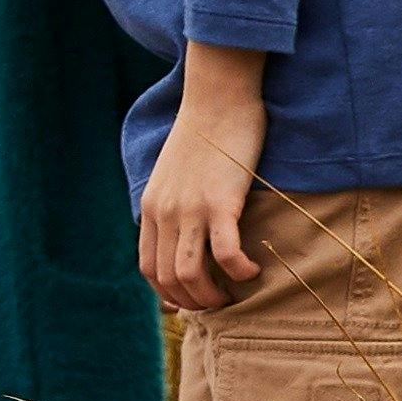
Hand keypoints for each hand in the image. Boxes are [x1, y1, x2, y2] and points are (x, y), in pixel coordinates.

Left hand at [137, 50, 267, 312]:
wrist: (217, 98)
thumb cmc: (205, 135)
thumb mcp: (175, 174)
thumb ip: (174, 203)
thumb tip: (186, 230)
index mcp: (151, 209)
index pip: (149, 268)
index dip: (169, 293)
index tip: (193, 299)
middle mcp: (165, 213)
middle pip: (168, 278)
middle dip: (194, 301)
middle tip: (221, 303)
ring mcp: (190, 208)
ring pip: (189, 273)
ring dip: (212, 295)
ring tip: (234, 294)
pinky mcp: (221, 201)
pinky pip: (225, 252)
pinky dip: (238, 271)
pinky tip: (252, 270)